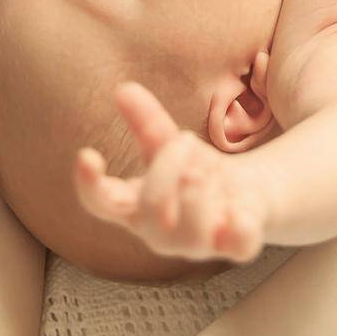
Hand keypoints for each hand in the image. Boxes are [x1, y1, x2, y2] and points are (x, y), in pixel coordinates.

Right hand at [73, 82, 268, 262]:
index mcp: (136, 207)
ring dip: (202, 184)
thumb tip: (122, 88)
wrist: (248, 196)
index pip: (101, 203)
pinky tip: (240, 208)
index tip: (88, 154)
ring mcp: (199, 245)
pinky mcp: (236, 247)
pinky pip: (238, 243)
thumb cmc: (196, 172)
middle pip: (153, 207)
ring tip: (209, 168)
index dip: (89, 184)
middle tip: (187, 139)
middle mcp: (161, 234)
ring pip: (192, 230)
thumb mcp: (170, 144)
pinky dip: (240, 222)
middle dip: (170, 165)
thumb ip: (146, 121)